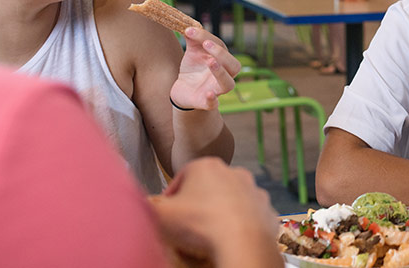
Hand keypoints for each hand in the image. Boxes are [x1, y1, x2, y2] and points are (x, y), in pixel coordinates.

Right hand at [150, 158, 280, 263]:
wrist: (242, 243)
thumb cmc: (201, 225)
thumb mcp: (160, 214)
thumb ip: (147, 205)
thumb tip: (142, 205)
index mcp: (206, 166)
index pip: (181, 178)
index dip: (171, 196)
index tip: (168, 211)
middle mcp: (234, 173)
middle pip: (208, 187)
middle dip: (197, 203)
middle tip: (187, 224)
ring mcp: (253, 191)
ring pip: (230, 201)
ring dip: (220, 213)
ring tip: (208, 233)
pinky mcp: (266, 210)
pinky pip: (248, 217)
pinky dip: (239, 226)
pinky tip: (229, 238)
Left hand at [170, 28, 240, 109]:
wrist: (183, 91)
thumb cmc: (192, 70)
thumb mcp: (192, 53)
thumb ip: (192, 39)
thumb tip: (187, 23)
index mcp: (222, 61)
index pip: (221, 46)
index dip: (207, 37)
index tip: (190, 30)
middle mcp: (224, 75)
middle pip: (234, 66)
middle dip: (222, 54)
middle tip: (207, 44)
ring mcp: (216, 90)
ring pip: (228, 84)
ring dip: (221, 72)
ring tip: (210, 62)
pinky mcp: (206, 103)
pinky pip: (213, 104)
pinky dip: (212, 99)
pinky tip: (208, 93)